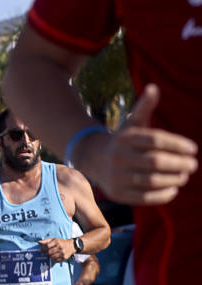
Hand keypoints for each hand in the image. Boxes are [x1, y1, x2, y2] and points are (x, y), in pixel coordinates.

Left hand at [38, 236, 72, 262]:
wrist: (71, 246)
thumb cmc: (60, 242)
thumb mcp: (54, 239)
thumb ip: (46, 241)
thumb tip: (38, 242)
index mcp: (57, 241)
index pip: (47, 246)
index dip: (42, 249)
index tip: (40, 250)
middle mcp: (61, 247)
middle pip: (49, 252)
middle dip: (46, 253)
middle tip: (47, 252)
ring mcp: (63, 253)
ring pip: (52, 257)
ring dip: (50, 256)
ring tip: (52, 254)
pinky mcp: (65, 257)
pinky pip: (56, 260)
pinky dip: (54, 259)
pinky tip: (55, 256)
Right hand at [76, 84, 198, 205]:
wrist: (94, 159)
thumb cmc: (123, 140)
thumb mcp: (132, 123)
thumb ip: (144, 107)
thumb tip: (153, 88)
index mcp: (125, 138)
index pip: (156, 140)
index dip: (177, 144)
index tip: (193, 149)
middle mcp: (118, 157)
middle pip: (155, 161)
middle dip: (179, 164)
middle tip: (193, 165)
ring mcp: (117, 176)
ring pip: (152, 180)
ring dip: (174, 179)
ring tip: (184, 176)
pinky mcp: (117, 193)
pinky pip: (144, 197)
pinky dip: (163, 195)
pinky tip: (174, 189)